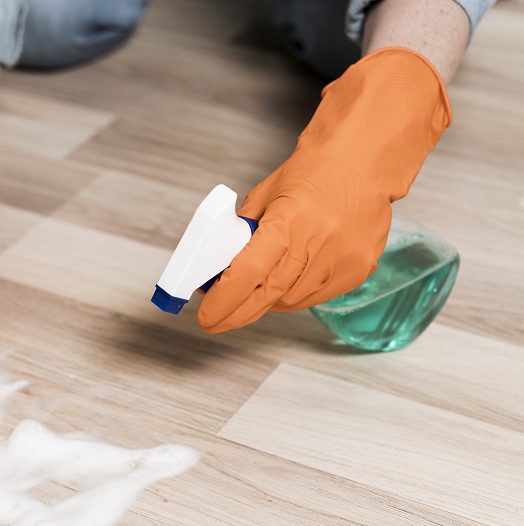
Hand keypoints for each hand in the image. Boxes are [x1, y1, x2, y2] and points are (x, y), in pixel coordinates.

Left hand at [197, 47, 450, 332]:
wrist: (362, 161)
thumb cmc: (312, 173)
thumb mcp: (264, 197)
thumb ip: (241, 234)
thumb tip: (218, 269)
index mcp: (287, 222)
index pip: (247, 274)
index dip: (223, 301)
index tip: (207, 315)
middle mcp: (317, 244)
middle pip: (267, 296)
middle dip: (237, 313)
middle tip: (217, 320)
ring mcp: (341, 260)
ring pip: (290, 301)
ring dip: (267, 302)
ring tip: (256, 291)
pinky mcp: (357, 270)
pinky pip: (316, 297)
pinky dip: (294, 296)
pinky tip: (286, 284)